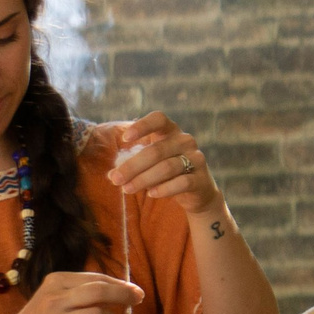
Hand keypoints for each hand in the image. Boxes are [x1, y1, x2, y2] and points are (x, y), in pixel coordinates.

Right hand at [0, 270, 147, 313]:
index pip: (95, 278)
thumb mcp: (55, 296)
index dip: (120, 284)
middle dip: (123, 295)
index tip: (136, 291)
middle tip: (138, 300)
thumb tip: (121, 289)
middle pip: (98, 291)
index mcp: (55, 282)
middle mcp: (53, 299)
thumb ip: (82, 290)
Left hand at [105, 112, 223, 216]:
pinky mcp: (202, 179)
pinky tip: (152, 194)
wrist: (198, 191)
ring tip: (127, 189)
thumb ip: (132, 164)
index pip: (159, 120)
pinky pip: (182, 182)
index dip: (142, 126)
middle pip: (156, 151)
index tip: (125, 138)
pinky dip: (164, 189)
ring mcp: (197, 159)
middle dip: (132, 166)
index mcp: (171, 131)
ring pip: (167, 167)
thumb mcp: (150, 162)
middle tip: (115, 179)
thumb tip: (112, 175)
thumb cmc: (167, 171)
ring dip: (143, 179)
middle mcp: (185, 141)